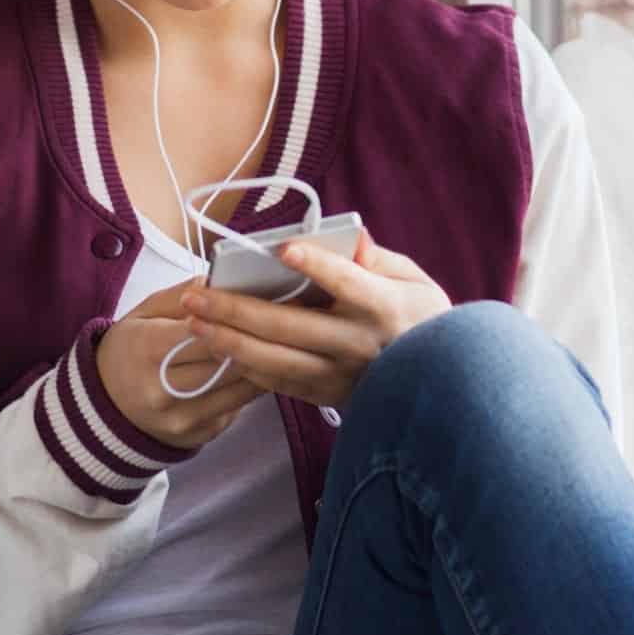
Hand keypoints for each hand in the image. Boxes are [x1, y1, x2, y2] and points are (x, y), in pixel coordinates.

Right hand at [97, 279, 270, 448]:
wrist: (105, 405)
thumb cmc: (130, 350)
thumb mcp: (144, 312)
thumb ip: (181, 295)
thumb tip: (218, 279)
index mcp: (148, 348)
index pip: (206, 330)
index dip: (235, 317)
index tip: (260, 304)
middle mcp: (163, 388)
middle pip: (228, 360)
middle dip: (257, 340)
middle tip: (283, 321)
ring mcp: (182, 417)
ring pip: (241, 388)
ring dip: (263, 365)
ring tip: (278, 343)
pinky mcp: (199, 435)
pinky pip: (237, 408)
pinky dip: (250, 388)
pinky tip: (260, 370)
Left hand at [178, 229, 452, 409]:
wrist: (440, 386)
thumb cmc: (424, 322)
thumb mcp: (416, 282)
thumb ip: (381, 259)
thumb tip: (351, 237)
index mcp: (383, 307)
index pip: (347, 283)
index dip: (316, 266)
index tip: (283, 249)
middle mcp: (357, 345)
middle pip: (289, 326)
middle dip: (235, 309)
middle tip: (195, 293)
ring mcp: (339, 376)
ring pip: (274, 361)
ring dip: (228, 341)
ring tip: (193, 322)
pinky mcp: (326, 396)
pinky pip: (278, 383)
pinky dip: (245, 366)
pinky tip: (218, 348)